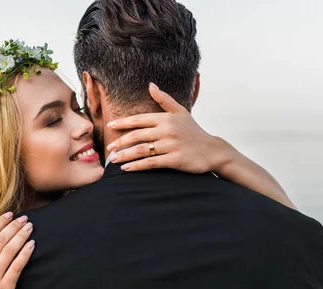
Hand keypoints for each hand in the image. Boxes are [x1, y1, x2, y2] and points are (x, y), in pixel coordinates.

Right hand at [0, 213, 34, 288]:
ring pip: (10, 250)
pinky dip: (25, 253)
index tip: (10, 214)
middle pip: (1, 239)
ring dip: (21, 236)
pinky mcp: (5, 287)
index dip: (0, 222)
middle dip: (14, 226)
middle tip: (24, 218)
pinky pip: (17, 266)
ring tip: (29, 227)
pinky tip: (32, 245)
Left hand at [106, 83, 236, 172]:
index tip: (110, 126)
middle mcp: (167, 130)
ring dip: (125, 155)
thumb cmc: (194, 132)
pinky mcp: (174, 159)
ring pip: (141, 150)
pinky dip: (137, 166)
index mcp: (166, 118)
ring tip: (113, 160)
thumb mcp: (181, 113)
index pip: (139, 119)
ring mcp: (171, 145)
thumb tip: (151, 85)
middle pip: (137, 135)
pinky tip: (126, 168)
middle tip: (109, 148)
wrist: (213, 150)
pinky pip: (151, 163)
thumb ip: (164, 99)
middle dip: (120, 142)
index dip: (123, 122)